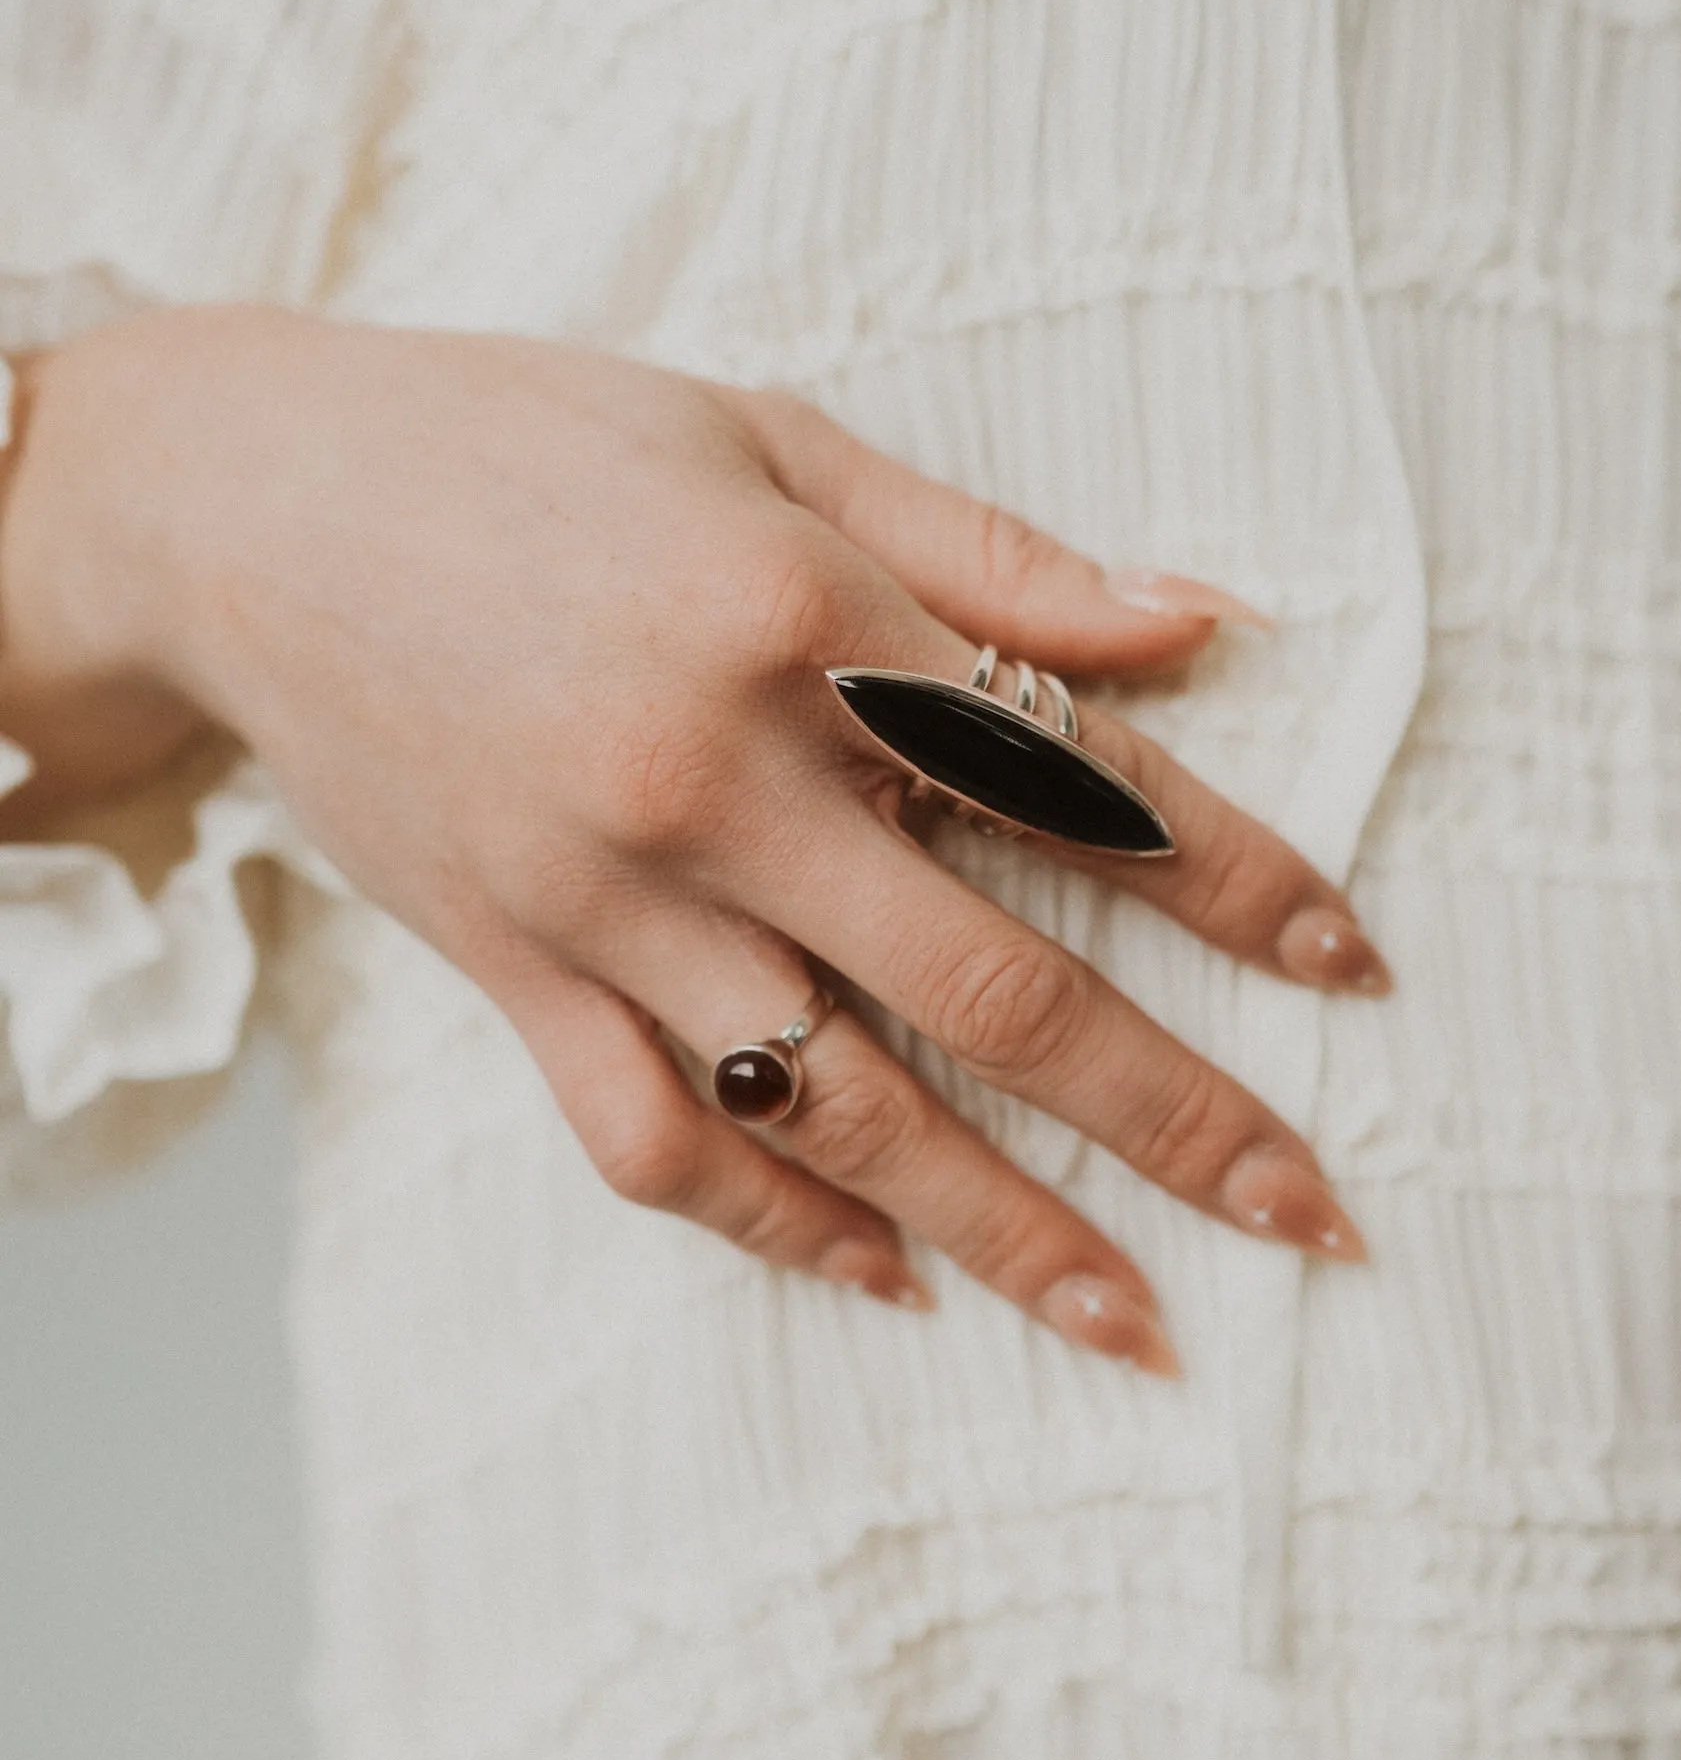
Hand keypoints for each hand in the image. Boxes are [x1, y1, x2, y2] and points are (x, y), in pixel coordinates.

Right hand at [0, 307, 1389, 1369]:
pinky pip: (656, 1140)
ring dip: (1005, 1230)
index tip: (1351, 969)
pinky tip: (882, 1281)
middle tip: (1312, 1218)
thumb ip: (988, 549)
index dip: (1237, 880)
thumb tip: (1199, 615)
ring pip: (841, 1106)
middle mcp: (720, 777)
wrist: (249, 504)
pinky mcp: (512, 972)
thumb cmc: (528, 442)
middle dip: (1175, 1117)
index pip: (1079, 779)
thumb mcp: (770, 433)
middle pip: (995, 988)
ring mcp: (609, 896)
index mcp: (809, 616)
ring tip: (1135, 1326)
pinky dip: (773, 1226)